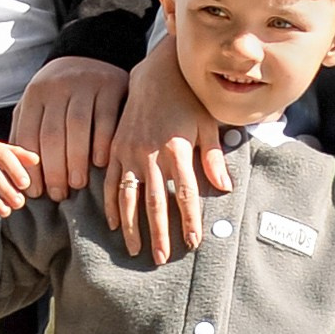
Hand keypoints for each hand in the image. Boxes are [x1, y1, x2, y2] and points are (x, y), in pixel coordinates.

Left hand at [7, 56, 125, 200]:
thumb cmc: (59, 93)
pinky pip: (105, 117)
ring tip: (77, 184)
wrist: (90, 55)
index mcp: (35, 95)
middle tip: (58, 194)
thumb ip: (26, 129)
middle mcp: (57, 87)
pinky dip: (102, 142)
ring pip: (77, 126)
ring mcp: (85, 84)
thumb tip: (18, 171)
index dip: (31, 167)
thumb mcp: (36, 104)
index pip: (29, 135)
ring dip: (76, 160)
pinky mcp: (110, 86)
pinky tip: (100, 163)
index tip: (36, 192)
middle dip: (54, 169)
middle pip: (52, 134)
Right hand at [100, 37, 231, 265]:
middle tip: (160, 258)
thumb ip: (212, 157)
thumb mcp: (207, 124)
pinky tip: (114, 224)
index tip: (192, 242)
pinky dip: (111, 203)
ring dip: (131, 225)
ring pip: (128, 195)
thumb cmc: (188, 100)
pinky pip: (110, 181)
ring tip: (134, 249)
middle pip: (155, 201)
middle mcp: (150, 153)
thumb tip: (224, 188)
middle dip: (158, 232)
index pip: (185, 192)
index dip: (189, 219)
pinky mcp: (115, 148)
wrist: (156, 75)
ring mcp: (129, 151)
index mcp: (177, 148)